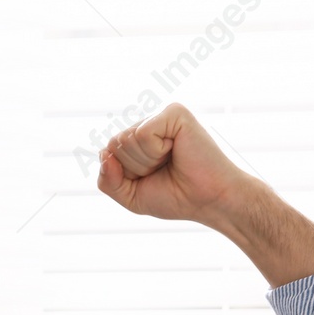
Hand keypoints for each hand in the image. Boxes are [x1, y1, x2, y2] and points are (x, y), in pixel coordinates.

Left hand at [96, 104, 313, 286]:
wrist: (209, 200)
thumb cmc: (176, 197)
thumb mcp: (131, 196)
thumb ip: (107, 181)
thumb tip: (104, 154)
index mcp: (137, 140)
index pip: (107, 154)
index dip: (123, 176)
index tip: (151, 179)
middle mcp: (148, 124)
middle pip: (113, 145)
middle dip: (134, 169)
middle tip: (163, 171)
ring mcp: (161, 117)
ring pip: (125, 140)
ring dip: (145, 162)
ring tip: (171, 162)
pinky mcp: (174, 113)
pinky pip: (141, 134)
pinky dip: (155, 152)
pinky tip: (176, 151)